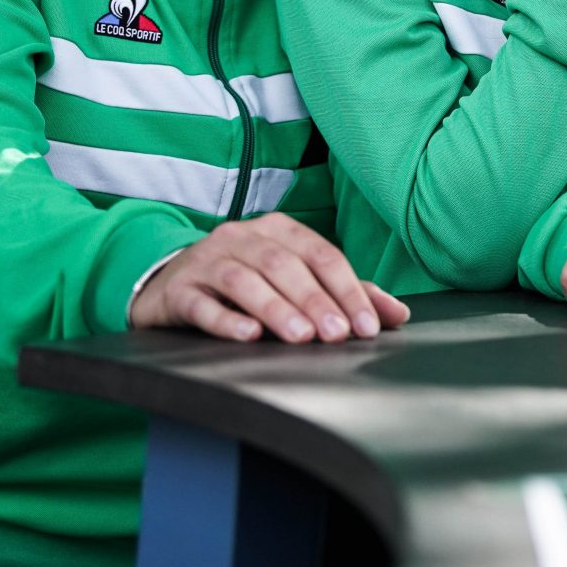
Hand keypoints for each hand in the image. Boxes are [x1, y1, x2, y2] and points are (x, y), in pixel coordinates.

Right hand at [128, 213, 410, 342]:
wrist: (169, 283)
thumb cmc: (246, 280)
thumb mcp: (295, 280)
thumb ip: (344, 293)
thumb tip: (397, 314)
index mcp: (279, 229)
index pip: (322, 255)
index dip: (347, 289)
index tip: (367, 326)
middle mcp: (243, 237)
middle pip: (285, 266)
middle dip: (315, 301)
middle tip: (337, 334)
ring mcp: (207, 260)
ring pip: (244, 280)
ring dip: (276, 308)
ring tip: (301, 336)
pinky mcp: (178, 290)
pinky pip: (201, 303)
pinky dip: (226, 319)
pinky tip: (248, 335)